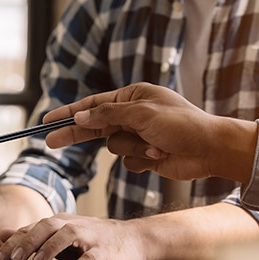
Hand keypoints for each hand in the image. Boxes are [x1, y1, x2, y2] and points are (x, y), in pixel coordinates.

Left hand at [0, 214, 148, 259]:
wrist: (133, 239)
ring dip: (50, 248)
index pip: (32, 229)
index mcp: (60, 223)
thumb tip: (5, 235)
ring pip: (67, 236)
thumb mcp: (61, 234)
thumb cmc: (94, 239)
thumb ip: (33, 235)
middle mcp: (73, 226)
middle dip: (27, 242)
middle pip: (46, 227)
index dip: (13, 243)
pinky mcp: (105, 252)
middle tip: (13, 259)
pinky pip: (89, 259)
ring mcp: (90, 238)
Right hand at [42, 82, 257, 183]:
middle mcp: (134, 115)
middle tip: (50, 142)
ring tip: (156, 147)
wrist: (210, 150)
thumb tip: (81, 117)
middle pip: (96, 127)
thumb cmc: (181, 124)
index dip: (69, 113)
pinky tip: (159, 157)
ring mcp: (139, 136)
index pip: (93, 105)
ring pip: (114, 148)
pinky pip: (128, 163)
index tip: (48, 121)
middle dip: (77, 135)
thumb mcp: (142, 113)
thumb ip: (108, 115)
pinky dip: (141, 161)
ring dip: (133, 150)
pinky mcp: (145, 157)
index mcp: (133, 96)